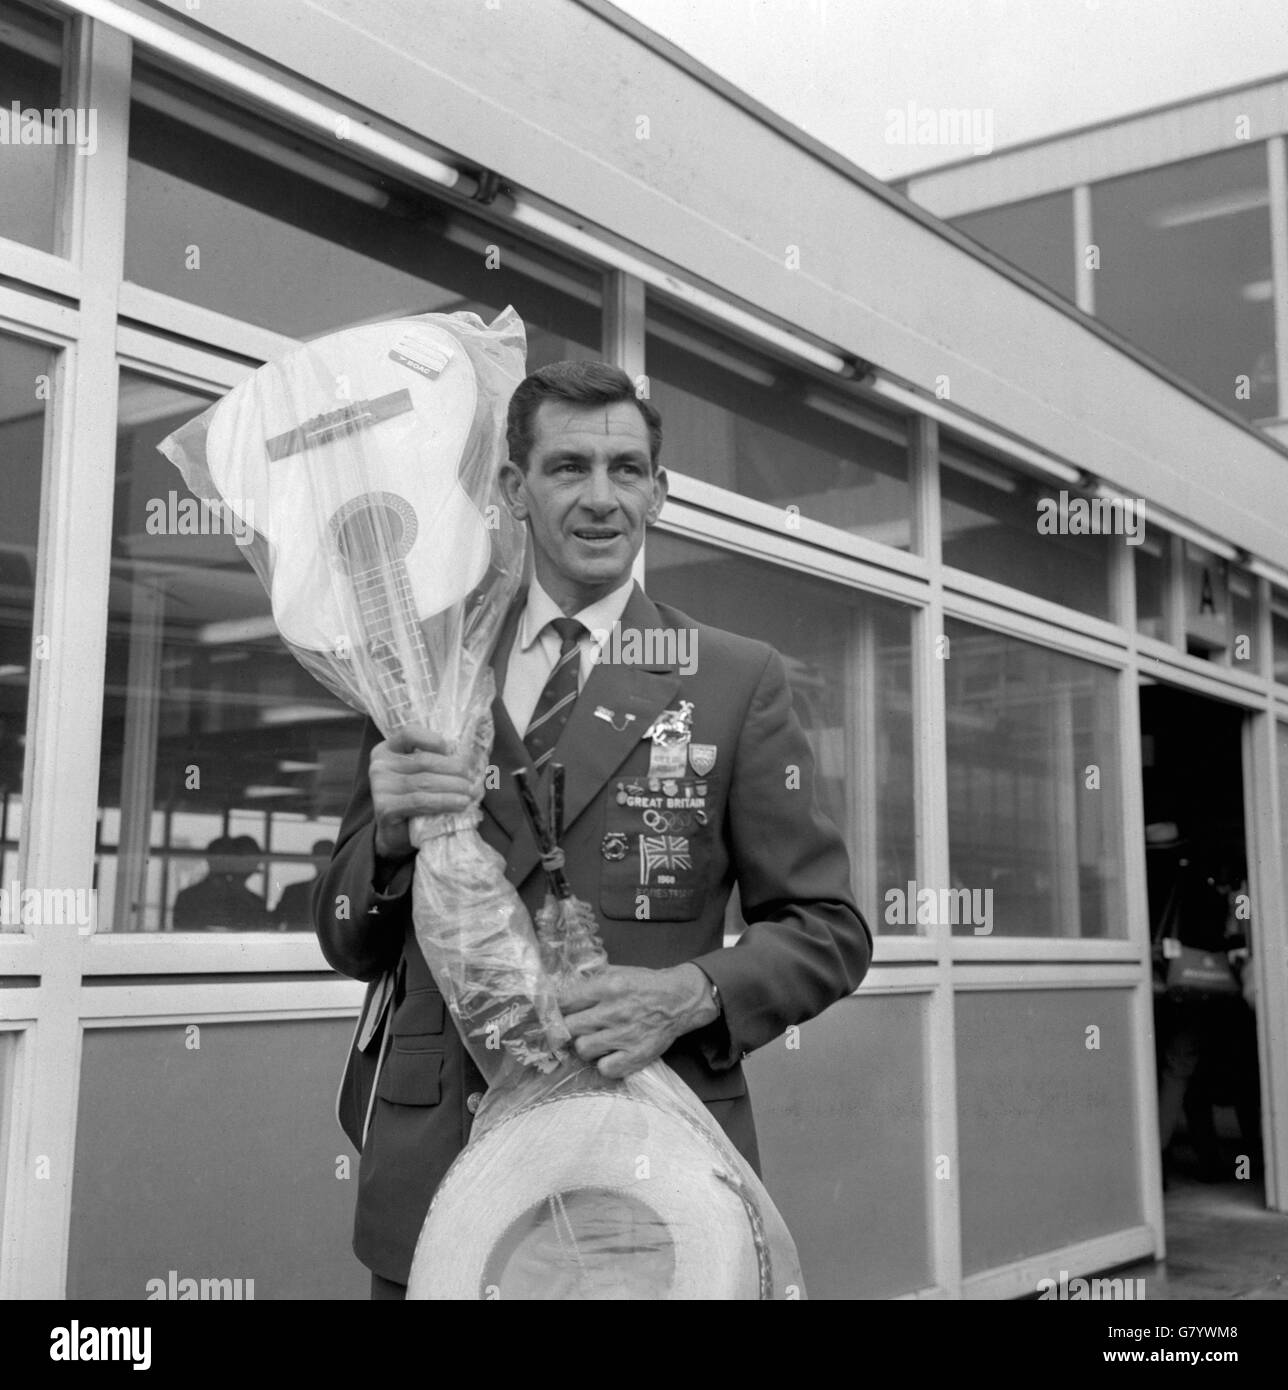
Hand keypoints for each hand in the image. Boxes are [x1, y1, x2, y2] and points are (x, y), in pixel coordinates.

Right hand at [370, 726, 480, 860]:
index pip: (409, 734)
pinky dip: (445, 801)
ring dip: (454, 787)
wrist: (396, 834)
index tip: (451, 750)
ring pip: (425, 782)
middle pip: (424, 761)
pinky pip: (421, 801)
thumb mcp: (421, 774)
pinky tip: (461, 804)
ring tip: (471, 793)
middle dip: (454, 769)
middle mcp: (379, 766)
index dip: (433, 739)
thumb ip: (434, 760)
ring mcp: (379, 787)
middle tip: (472, 779)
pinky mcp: (385, 808)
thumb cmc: (414, 798)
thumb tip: (468, 756)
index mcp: (387, 750)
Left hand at [557, 964, 718, 1079]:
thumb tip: (562, 989)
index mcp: (607, 986)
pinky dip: (604, 1064)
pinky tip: (610, 1054)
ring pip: (582, 1049)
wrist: (680, 1000)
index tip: (555, 1013)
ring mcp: (624, 1035)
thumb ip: (591, 980)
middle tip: (574, 1028)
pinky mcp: (636, 1055)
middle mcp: (613, 1011)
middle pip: (569, 1027)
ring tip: (595, 1041)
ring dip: (585, 1046)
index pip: (565, 1001)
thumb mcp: (618, 971)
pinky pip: (604, 1069)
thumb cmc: (646, 985)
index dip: (556, 1008)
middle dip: (568, 1028)